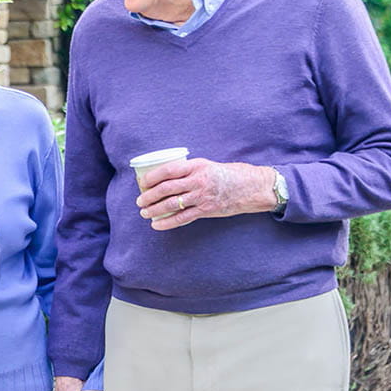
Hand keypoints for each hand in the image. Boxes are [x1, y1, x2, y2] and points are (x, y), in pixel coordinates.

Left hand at [136, 158, 275, 229]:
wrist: (250, 187)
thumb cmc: (226, 174)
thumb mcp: (206, 165)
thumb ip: (188, 171)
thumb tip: (165, 178)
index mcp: (196, 166)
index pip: (168, 170)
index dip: (152, 177)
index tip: (142, 182)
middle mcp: (198, 181)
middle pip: (166, 189)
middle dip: (149, 196)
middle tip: (139, 200)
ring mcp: (202, 197)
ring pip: (171, 204)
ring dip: (154, 209)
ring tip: (144, 212)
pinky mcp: (206, 210)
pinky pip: (182, 218)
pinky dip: (167, 222)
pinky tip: (156, 225)